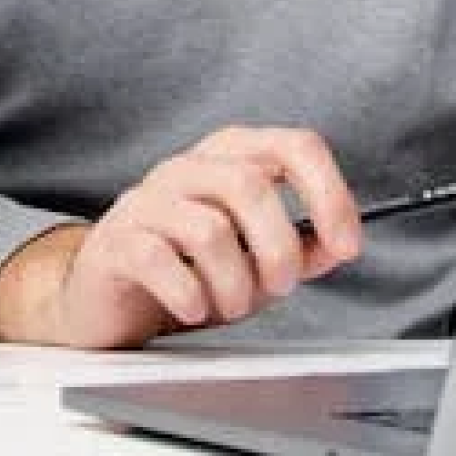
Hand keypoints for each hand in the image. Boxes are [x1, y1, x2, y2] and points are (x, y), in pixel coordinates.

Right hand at [0, 127, 359, 349]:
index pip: (294, 146)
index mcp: (231, 159)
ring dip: (234, 282)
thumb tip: (339, 245)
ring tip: (230, 305)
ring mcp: (146, 201)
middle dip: (278, 249)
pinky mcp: (115, 241)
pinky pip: (158, 259)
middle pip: (250, 184)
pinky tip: (193, 308)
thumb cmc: (187, 271)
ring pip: (209, 228)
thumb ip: (301, 250)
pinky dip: (188, 293)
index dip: (330, 194)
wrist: (108, 301)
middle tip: (280, 287)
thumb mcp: (257, 262)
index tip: (346, 245)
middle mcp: (188, 169)